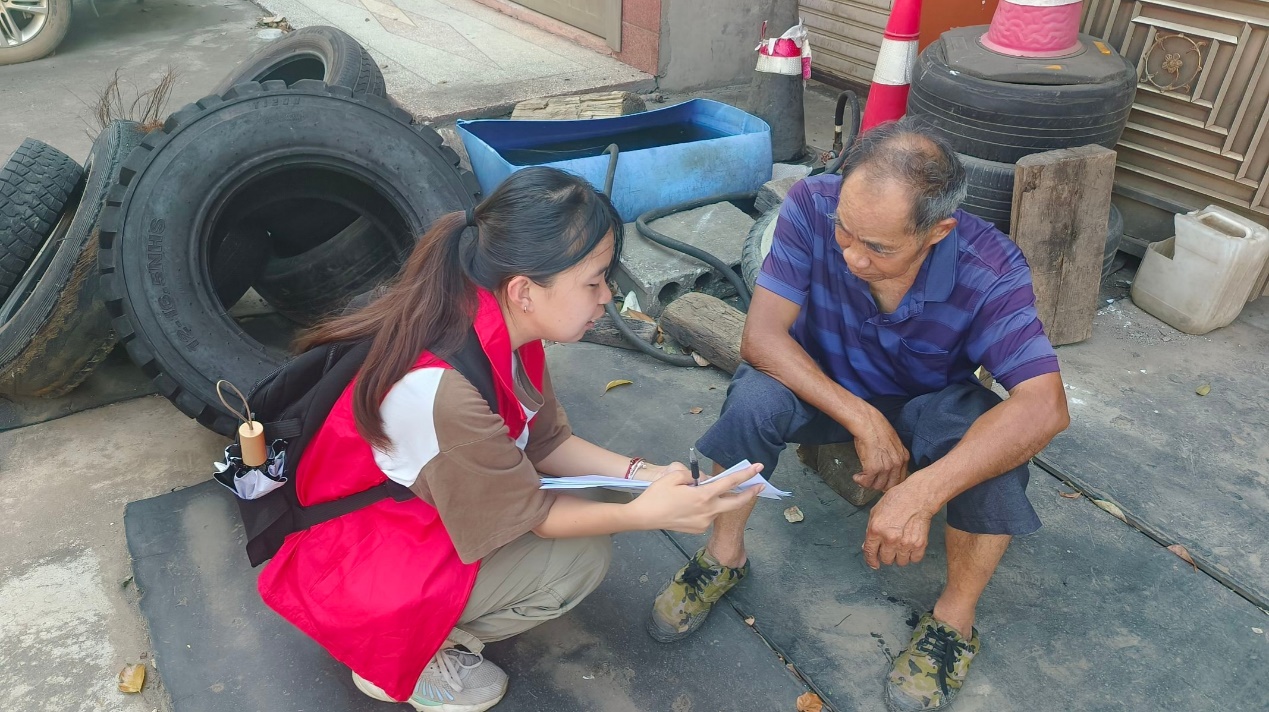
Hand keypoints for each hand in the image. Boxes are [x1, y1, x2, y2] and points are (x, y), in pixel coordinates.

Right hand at [628, 464, 763, 533]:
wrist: (644, 517)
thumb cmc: (657, 495)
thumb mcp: (674, 476)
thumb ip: (694, 475)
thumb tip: (705, 480)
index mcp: (703, 496)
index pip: (730, 482)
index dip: (745, 474)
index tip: (758, 467)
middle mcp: (708, 511)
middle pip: (736, 502)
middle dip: (750, 493)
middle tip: (759, 485)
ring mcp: (704, 523)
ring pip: (719, 508)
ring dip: (720, 499)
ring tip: (706, 492)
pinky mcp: (698, 530)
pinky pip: (708, 516)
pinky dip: (707, 508)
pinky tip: (692, 505)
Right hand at [850, 404, 909, 491]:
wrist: (868, 423)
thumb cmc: (876, 429)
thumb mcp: (892, 444)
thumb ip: (893, 457)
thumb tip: (886, 469)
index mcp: (904, 458)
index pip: (900, 479)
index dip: (889, 482)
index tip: (881, 481)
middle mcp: (897, 464)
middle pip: (889, 486)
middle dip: (878, 485)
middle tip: (870, 480)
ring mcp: (886, 467)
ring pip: (877, 486)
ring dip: (868, 483)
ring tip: (862, 477)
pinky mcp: (874, 468)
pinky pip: (867, 482)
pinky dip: (860, 481)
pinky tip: (857, 476)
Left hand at [861, 479, 935, 567]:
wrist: (917, 497)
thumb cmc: (897, 500)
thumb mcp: (875, 512)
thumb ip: (870, 531)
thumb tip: (866, 546)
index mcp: (876, 530)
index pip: (869, 552)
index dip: (871, 560)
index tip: (874, 564)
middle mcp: (890, 539)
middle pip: (886, 560)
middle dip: (886, 555)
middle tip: (890, 547)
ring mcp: (905, 543)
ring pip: (900, 562)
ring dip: (900, 556)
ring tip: (901, 545)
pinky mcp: (919, 544)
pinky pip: (914, 559)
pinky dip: (913, 555)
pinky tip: (910, 545)